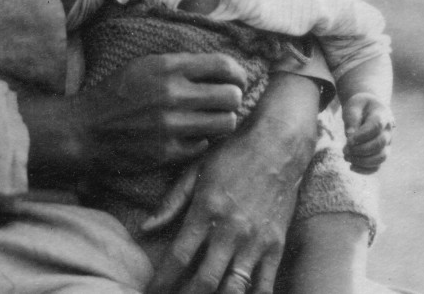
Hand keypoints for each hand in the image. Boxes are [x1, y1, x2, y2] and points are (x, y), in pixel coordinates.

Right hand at [20, 52, 244, 183]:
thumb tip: (221, 69)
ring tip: (212, 118)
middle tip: (227, 101)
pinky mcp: (168, 152)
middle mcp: (172, 94)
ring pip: (225, 123)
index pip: (222, 65)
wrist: (86, 129)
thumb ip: (180, 65)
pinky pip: (204, 145)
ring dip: (223, 121)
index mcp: (167, 67)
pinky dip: (200, 140)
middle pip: (231, 96)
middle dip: (234, 98)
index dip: (238, 72)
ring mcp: (171, 126)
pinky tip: (189, 134)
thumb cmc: (117, 92)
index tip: (239, 79)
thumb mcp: (145, 65)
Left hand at [146, 71, 319, 293]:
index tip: (152, 291)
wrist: (277, 145)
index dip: (162, 279)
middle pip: (204, 280)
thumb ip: (171, 201)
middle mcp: (230, 230)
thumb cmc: (232, 154)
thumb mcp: (196, 169)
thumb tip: (146, 227)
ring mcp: (255, 241)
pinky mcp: (276, 246)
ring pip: (233, 289)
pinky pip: (264, 285)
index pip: (179, 255)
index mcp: (206, 209)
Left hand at [342, 92, 394, 173]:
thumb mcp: (353, 107)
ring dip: (363, 161)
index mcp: (382, 115)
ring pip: (381, 158)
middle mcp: (388, 131)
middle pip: (379, 144)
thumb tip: (349, 135)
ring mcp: (387, 144)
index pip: (376, 127)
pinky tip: (351, 166)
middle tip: (344, 150)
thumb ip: (352, 119)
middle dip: (361, 150)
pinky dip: (366, 170)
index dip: (362, 135)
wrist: (367, 109)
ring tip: (346, 157)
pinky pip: (377, 166)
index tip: (348, 140)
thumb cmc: (359, 107)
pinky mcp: (381, 153)